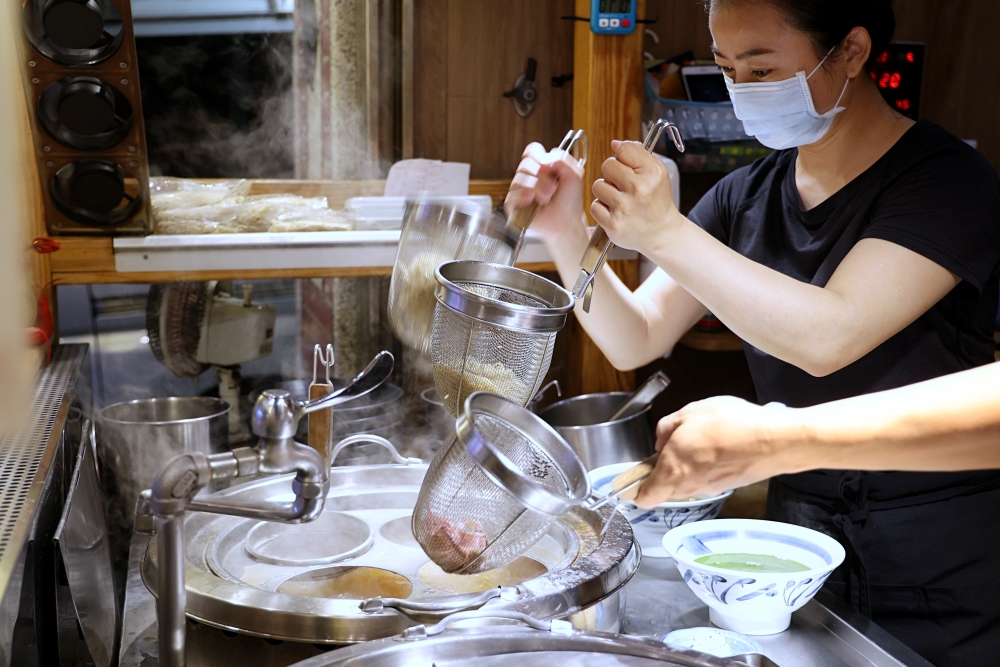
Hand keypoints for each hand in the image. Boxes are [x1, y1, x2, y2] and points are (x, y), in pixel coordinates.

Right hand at [505, 142, 585, 240]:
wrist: (566, 222)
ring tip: (546, 199)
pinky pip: (511, 195)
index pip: (531, 151)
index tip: (548, 167)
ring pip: (518, 179)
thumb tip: (543, 159)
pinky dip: (524, 198)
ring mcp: (519, 191)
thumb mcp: (574, 174)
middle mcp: (529, 177)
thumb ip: (561, 158)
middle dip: (542, 177)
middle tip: (552, 188)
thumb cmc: (569, 203)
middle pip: (524, 164)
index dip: (538, 156)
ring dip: (536, 189)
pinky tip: (533, 203)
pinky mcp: (513, 205)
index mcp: (541, 168)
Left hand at [590, 140, 679, 252]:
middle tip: (623, 185)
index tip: (627, 166)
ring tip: (620, 199)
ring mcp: (625, 208)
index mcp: (652, 173)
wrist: (661, 232)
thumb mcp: (657, 172)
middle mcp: (639, 189)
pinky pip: (595, 206)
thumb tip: (615, 144)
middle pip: (607, 165)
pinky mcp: (613, 224)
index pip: (624, 150)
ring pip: (598, 186)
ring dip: (605, 192)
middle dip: (612, 174)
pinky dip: (602, 209)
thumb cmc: (657, 200)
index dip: (622, 157)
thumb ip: (638, 153)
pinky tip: (615, 212)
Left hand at [633, 396, 800, 507]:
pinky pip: (708, 477)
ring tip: (699, 439)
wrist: (774, 441)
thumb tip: (661, 440)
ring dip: (687, 465)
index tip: (631, 481)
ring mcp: (710, 487)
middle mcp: (689, 485)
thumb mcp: (689, 413)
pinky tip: (719, 444)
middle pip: (666, 487)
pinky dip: (708, 464)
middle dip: (663, 470)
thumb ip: (666, 428)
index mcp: (672, 471)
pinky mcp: (728, 485)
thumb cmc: (730, 426)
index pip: (645, 497)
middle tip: (670, 445)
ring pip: (687, 482)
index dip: (635, 490)